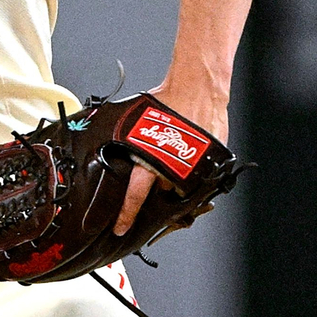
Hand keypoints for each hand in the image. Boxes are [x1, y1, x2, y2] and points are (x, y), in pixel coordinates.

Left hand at [112, 87, 227, 236]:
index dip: (127, 214)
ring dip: (176, 180)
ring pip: (180, 187)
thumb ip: (130, 139)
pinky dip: (193, 172)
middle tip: (158, 180)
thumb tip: (106, 141)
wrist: (199, 89)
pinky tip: (189, 158)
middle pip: (162, 195)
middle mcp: (172, 168)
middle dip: (158, 193)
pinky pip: (199, 178)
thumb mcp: (139, 119)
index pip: (136, 195)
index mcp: (150, 158)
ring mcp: (193, 169)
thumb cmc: (169, 100)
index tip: (121, 228)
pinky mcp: (210, 166)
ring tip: (175, 160)